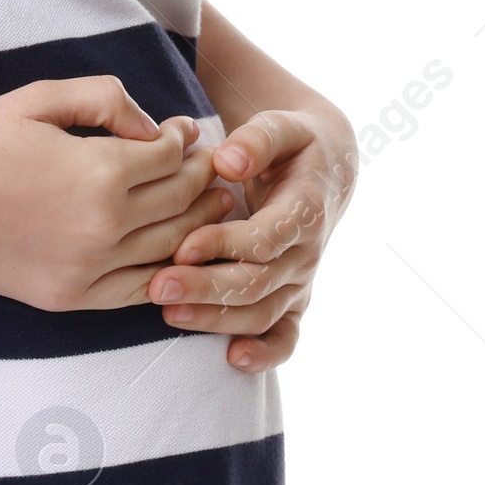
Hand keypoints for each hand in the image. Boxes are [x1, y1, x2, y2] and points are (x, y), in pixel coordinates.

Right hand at [0, 77, 234, 312]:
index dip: (184, 139)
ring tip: (203, 203)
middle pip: (180, 203)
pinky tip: (172, 250)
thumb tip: (152, 127)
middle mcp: (103, 228)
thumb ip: (105, 98)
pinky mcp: (71, 299)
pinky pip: (139, 290)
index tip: (183, 130)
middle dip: (199, 178)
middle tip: (205, 164)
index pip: (170, 157)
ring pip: (169, 249)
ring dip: (194, 223)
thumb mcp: (39, 97)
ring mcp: (88, 271)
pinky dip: (165, 270)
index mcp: (98, 173)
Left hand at [147, 108, 356, 370]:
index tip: (182, 245)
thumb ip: (257, 138)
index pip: (265, 238)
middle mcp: (306, 251)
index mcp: (305, 208)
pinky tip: (233, 359)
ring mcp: (300, 279)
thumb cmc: (294, 142)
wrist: (326, 168)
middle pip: (257, 281)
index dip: (224, 244)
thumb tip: (227, 160)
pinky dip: (265, 352)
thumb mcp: (281, 125)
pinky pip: (286, 334)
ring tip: (169, 313)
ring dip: (217, 318)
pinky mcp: (293, 296)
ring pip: (261, 311)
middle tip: (159, 287)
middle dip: (207, 288)